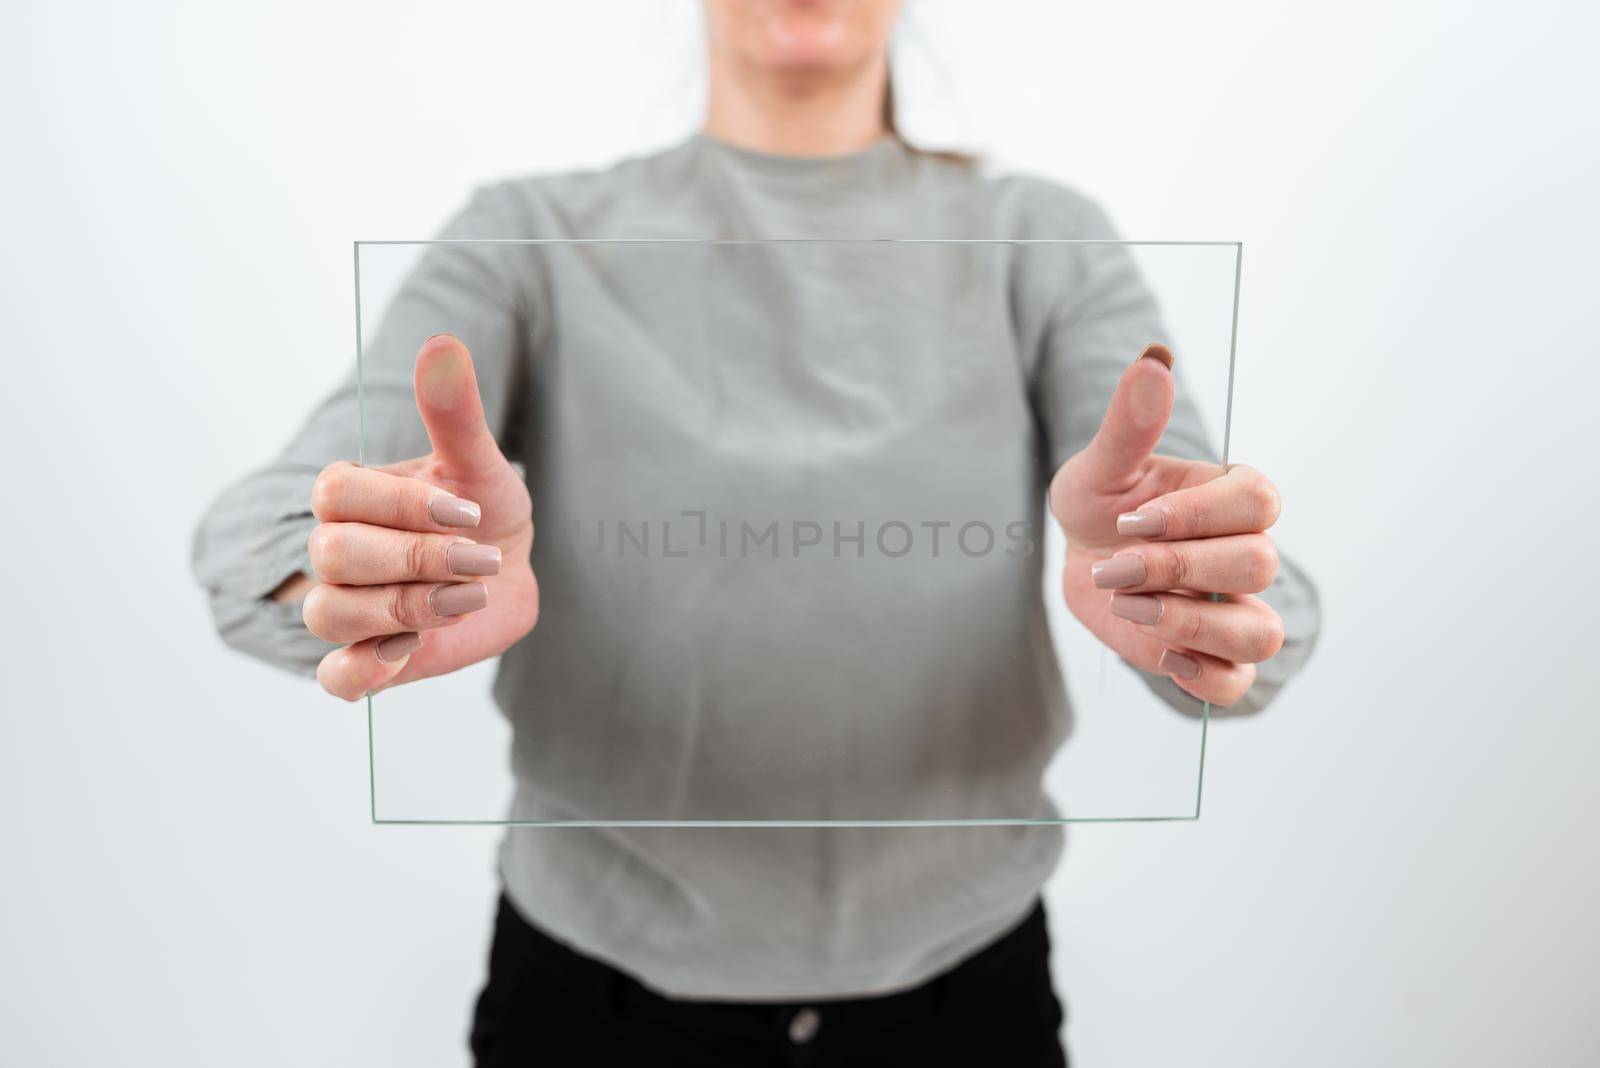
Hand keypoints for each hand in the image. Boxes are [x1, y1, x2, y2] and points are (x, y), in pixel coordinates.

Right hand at [301, 334, 538, 699]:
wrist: (506, 570)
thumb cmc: (482, 511)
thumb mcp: (478, 461)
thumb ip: (454, 411)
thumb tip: (442, 345)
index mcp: (347, 497)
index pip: (336, 495)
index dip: (403, 506)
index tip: (468, 512)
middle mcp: (333, 551)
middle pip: (333, 556)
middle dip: (417, 559)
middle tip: (480, 559)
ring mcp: (344, 608)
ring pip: (330, 613)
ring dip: (406, 608)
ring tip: (465, 598)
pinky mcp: (365, 660)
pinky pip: (334, 677)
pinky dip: (361, 670)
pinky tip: (407, 650)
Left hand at [1049, 344, 1283, 705]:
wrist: (1082, 557)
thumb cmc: (1101, 503)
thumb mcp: (1101, 464)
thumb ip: (1129, 422)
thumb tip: (1153, 360)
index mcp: (1231, 499)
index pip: (1258, 501)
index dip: (1196, 515)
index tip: (1130, 519)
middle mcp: (1246, 553)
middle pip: (1257, 564)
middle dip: (1175, 568)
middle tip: (1112, 567)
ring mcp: (1236, 610)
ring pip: (1260, 633)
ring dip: (1189, 624)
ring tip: (1127, 607)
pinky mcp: (1212, 659)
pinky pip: (1236, 684)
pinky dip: (1201, 676)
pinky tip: (1157, 651)